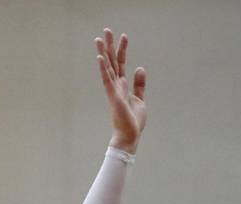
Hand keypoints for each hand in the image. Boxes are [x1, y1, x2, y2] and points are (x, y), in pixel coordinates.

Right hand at [96, 28, 146, 153]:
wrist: (130, 136)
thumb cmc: (133, 121)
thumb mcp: (140, 100)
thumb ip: (139, 85)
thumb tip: (140, 68)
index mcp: (122, 86)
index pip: (121, 64)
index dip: (122, 50)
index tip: (123, 36)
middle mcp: (116, 85)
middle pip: (112, 61)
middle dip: (110, 46)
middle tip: (107, 30)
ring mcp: (113, 90)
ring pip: (107, 68)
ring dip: (104, 53)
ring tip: (99, 38)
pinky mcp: (113, 97)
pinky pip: (107, 81)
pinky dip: (104, 69)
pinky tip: (101, 58)